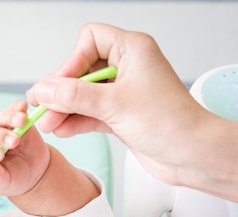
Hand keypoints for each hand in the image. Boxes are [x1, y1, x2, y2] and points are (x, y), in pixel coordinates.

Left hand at [0, 99, 50, 197]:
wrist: (33, 171)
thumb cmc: (14, 179)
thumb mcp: (5, 184)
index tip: (0, 156)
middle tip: (14, 142)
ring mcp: (0, 127)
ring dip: (9, 118)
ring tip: (22, 123)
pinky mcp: (15, 119)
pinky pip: (14, 109)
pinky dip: (18, 107)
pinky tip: (24, 107)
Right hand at [25, 22, 211, 183]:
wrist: (194, 155)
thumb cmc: (171, 123)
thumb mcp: (115, 105)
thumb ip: (74, 96)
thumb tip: (43, 90)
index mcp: (133, 50)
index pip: (89, 40)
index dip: (70, 62)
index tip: (58, 87)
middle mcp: (128, 67)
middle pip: (81, 69)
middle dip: (62, 90)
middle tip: (42, 108)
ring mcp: (124, 92)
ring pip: (84, 94)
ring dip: (65, 108)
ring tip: (48, 124)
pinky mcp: (121, 115)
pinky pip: (90, 112)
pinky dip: (76, 120)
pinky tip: (62, 129)